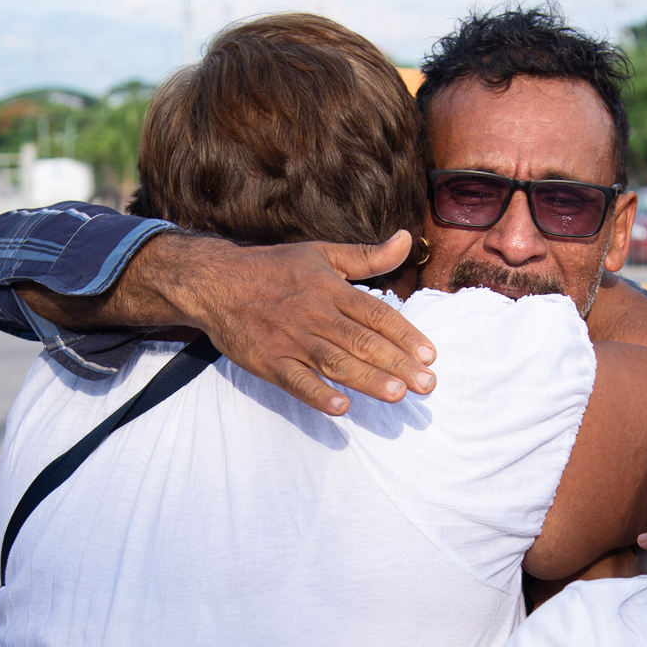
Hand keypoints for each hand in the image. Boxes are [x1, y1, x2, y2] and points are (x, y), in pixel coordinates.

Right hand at [148, 231, 436, 416]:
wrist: (216, 282)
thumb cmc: (273, 268)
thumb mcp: (322, 253)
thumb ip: (367, 255)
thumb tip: (405, 239)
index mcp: (331, 289)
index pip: (376, 314)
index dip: (405, 334)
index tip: (430, 355)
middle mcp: (315, 314)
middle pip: (362, 341)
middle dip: (397, 363)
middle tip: (427, 384)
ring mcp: (291, 339)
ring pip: (335, 362)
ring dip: (367, 379)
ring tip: (397, 394)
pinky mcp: (268, 361)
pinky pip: (296, 380)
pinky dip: (317, 394)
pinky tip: (341, 407)